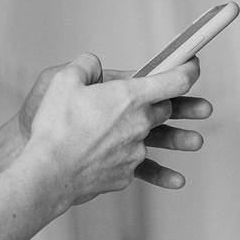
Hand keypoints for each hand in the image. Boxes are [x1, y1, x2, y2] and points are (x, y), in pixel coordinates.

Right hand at [23, 53, 207, 207]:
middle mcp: (140, 124)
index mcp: (130, 97)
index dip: (189, 69)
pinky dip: (125, 156)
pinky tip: (112, 156)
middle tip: (148, 98)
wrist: (47, 174)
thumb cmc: (54, 128)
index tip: (193, 65)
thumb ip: (85, 65)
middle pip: (164, 109)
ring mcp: (135, 152)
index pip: (177, 80)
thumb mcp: (63, 80)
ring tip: (133, 135)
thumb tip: (93, 65)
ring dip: (147, 133)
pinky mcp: (125, 174)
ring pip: (150, 138)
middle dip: (161, 102)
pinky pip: (134, 163)